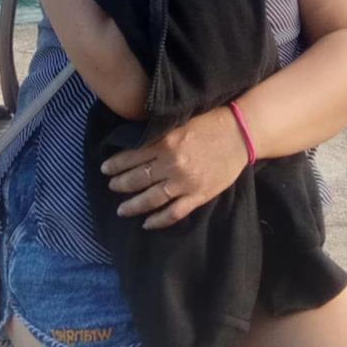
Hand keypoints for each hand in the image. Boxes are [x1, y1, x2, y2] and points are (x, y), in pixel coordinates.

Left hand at [99, 105, 250, 228]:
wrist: (240, 134)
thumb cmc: (210, 123)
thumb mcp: (180, 123)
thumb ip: (160, 135)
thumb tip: (138, 143)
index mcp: (166, 142)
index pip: (133, 156)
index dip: (116, 164)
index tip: (105, 168)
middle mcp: (171, 163)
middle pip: (138, 178)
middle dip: (121, 184)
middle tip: (111, 187)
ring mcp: (185, 182)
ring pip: (152, 199)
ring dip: (134, 205)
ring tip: (122, 210)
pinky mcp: (198, 195)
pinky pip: (174, 213)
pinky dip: (159, 220)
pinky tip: (147, 224)